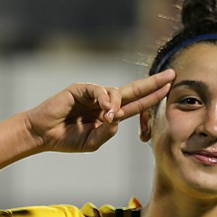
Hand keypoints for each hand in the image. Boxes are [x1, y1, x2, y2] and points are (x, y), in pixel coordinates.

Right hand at [23, 69, 175, 152]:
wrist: (44, 134)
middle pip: (134, 90)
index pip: (138, 104)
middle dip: (153, 83)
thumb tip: (117, 116)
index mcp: (112, 114)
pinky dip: (104, 100)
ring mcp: (94, 94)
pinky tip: (104, 111)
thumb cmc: (68, 138)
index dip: (153, 96)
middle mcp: (105, 101)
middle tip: (171, 75)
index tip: (169, 88)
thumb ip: (109, 131)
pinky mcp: (81, 88)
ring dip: (116, 105)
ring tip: (107, 118)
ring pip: (116, 93)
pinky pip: (98, 90)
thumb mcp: (94, 141)